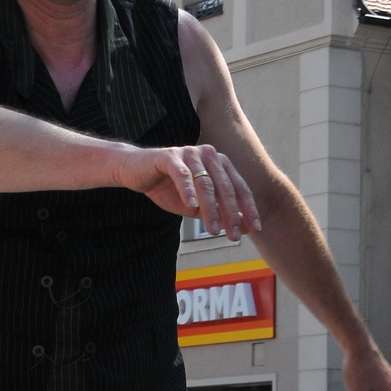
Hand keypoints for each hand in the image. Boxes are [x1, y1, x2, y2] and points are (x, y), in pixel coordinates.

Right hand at [113, 143, 259, 241]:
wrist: (136, 172)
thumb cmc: (169, 188)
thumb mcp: (197, 206)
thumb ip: (218, 213)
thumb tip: (244, 228)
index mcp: (220, 164)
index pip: (239, 187)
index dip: (248, 209)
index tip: (255, 229)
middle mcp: (208, 155)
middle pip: (225, 187)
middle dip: (231, 213)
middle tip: (234, 236)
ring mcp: (189, 154)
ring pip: (205, 183)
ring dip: (211, 209)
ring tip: (213, 230)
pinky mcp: (169, 156)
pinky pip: (182, 174)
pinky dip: (187, 190)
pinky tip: (191, 206)